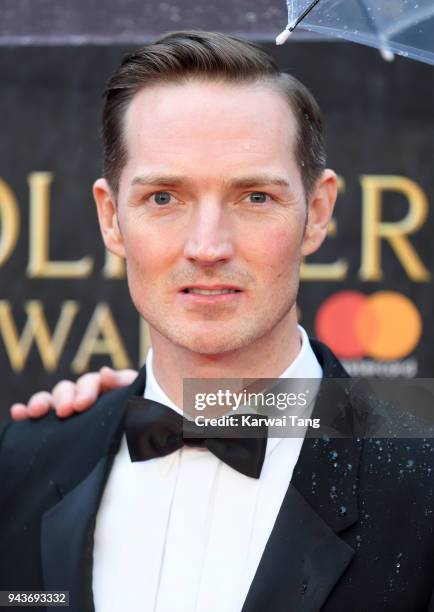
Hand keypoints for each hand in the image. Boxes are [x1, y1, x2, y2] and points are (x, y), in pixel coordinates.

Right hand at [10, 367, 137, 420]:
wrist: (144, 443)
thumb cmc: (142, 418)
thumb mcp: (138, 401)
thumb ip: (124, 385)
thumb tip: (104, 372)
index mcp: (107, 388)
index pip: (92, 382)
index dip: (86, 391)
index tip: (82, 405)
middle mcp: (85, 396)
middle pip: (69, 389)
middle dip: (65, 398)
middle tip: (66, 412)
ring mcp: (71, 409)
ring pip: (52, 400)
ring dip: (42, 402)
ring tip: (37, 412)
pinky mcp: (59, 424)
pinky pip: (39, 415)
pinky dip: (26, 411)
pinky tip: (18, 413)